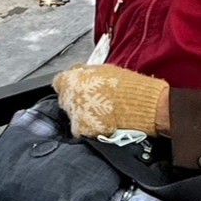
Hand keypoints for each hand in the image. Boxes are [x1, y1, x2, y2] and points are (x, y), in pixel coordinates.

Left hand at [54, 63, 169, 136]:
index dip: (68, 85)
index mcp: (73, 78)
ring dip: (82, 116)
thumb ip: (86, 73)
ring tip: (100, 114)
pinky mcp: (82, 129)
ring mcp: (75, 113)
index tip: (75, 88)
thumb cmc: (128, 86)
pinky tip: (102, 124)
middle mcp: (70, 95)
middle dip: (75, 101)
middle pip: (65, 100)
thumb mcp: (104, 70)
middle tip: (92, 102)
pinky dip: (89, 128)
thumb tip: (78, 73)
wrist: (141, 105)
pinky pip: (81, 130)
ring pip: (72, 116)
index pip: (59, 82)